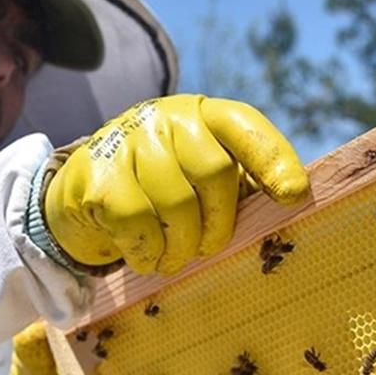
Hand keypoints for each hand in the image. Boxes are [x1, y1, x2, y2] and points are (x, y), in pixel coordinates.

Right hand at [44, 94, 308, 274]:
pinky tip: (146, 257)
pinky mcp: (97, 174)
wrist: (83, 196)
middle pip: (214, 171)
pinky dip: (148, 252)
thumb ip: (241, 185)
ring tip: (175, 260)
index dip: (274, 159)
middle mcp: (164, 117)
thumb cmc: (160, 192)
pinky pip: (137, 222)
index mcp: (201, 114)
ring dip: (182, 247)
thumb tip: (291, 206)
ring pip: (176, 203)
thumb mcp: (201, 180)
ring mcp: (127, 140)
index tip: (292, 197)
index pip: (243, 125)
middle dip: (219, 223)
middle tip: (209, 249)